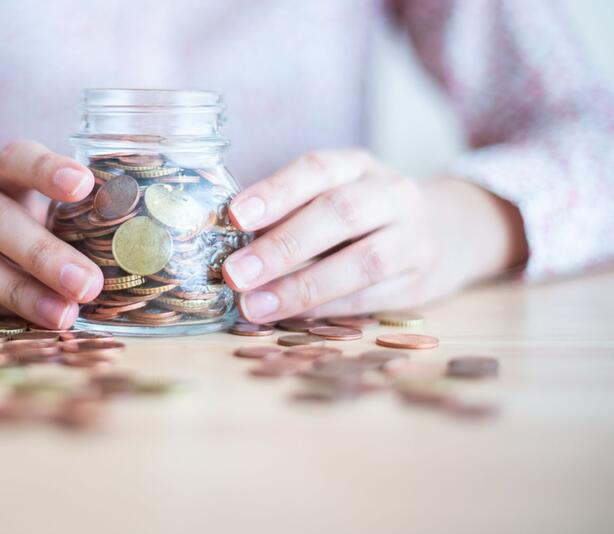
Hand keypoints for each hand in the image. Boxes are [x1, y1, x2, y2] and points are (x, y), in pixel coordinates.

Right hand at [0, 140, 103, 328]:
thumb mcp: (8, 198)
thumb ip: (52, 218)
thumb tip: (122, 257)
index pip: (16, 158)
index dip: (48, 170)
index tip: (84, 185)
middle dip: (44, 253)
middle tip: (89, 284)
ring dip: (19, 290)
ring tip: (63, 315)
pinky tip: (26, 323)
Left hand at [222, 149, 527, 322]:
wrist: (450, 227)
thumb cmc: (364, 211)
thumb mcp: (333, 192)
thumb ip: (288, 211)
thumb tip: (224, 242)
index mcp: (358, 166)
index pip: (317, 169)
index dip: (276, 191)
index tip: (235, 216)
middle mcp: (391, 194)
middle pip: (339, 214)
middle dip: (282, 245)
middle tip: (235, 273)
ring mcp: (413, 237)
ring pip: (362, 261)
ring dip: (303, 286)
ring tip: (256, 305)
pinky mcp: (420, 280)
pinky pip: (370, 297)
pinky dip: (327, 308)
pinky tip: (291, 316)